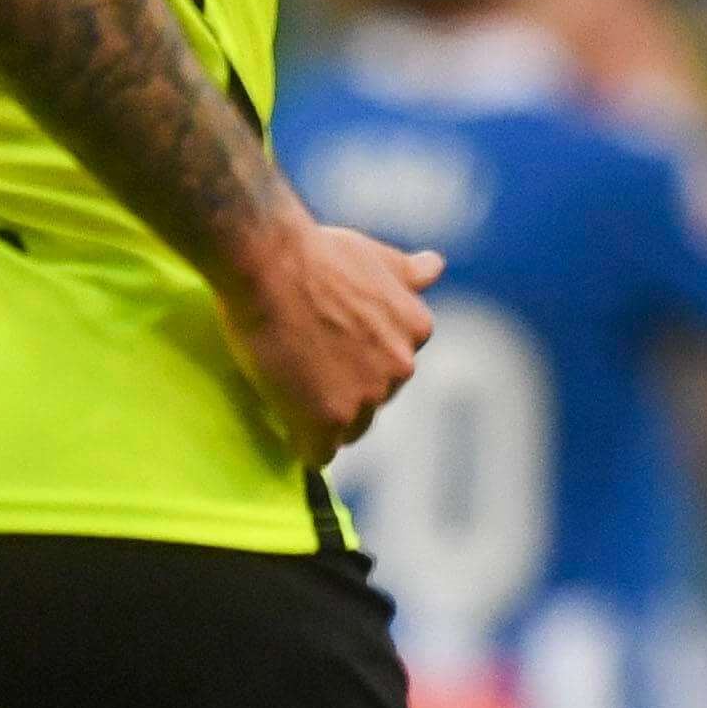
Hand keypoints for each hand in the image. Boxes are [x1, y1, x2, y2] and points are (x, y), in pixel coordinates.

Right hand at [215, 217, 444, 465]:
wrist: (271, 263)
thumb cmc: (318, 254)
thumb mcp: (376, 256)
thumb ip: (408, 273)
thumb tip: (434, 265)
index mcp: (417, 329)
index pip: (393, 367)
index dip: (357, 363)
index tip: (330, 349)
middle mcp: (401, 367)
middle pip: (373, 400)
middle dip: (345, 389)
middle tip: (306, 363)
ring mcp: (367, 397)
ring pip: (348, 428)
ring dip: (324, 415)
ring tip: (291, 386)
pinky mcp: (329, 420)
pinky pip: (318, 453)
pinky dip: (302, 442)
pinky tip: (286, 424)